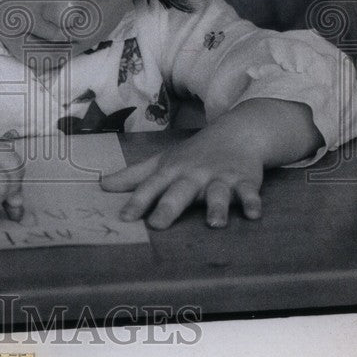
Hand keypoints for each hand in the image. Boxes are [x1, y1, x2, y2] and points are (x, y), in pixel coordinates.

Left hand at [100, 141, 262, 229]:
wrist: (236, 132)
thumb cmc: (193, 154)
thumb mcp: (162, 162)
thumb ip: (134, 176)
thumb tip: (102, 185)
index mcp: (172, 171)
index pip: (151, 186)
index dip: (137, 202)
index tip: (125, 217)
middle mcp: (194, 174)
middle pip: (180, 191)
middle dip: (169, 207)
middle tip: (157, 224)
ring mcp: (220, 177)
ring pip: (218, 193)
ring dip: (217, 207)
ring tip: (214, 224)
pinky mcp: (245, 180)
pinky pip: (249, 192)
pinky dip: (252, 202)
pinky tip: (253, 214)